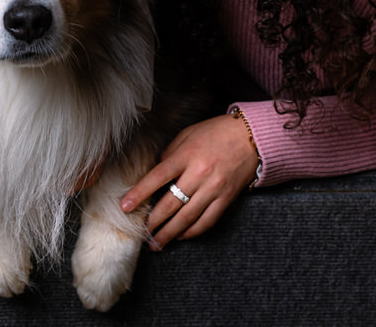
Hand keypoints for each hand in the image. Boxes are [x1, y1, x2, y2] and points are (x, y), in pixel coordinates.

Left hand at [119, 113, 258, 249]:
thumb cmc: (215, 133)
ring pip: (187, 218)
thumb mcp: (187, 135)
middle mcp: (199, 174)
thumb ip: (170, 155)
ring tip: (156, 243)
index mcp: (186, 155)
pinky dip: (192, 232)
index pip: (157, 177)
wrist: (251, 138)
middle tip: (140, 232)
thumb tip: (153, 174)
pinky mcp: (226, 199)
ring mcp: (214, 188)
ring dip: (169, 233)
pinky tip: (180, 236)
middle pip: (171, 203)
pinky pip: (206, 221)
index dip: (139, 193)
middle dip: (153, 221)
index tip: (125, 206)